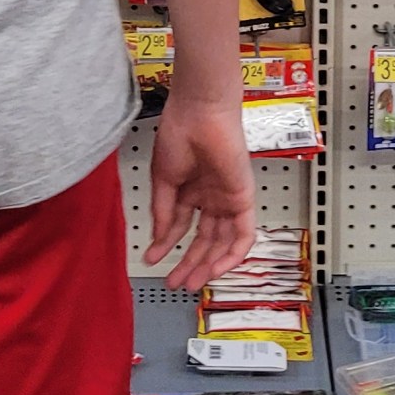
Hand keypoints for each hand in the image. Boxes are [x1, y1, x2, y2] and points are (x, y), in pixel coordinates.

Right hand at [145, 95, 255, 290]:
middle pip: (203, 239)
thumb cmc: (180, 132)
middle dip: (189, 262)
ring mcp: (227, 198)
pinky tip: (215, 268)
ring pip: (222, 242)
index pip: (179, 225)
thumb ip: (163, 212)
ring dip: (208, 264)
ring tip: (191, 281)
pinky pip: (243, 234)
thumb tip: (157, 240)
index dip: (165, 244)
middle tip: (176, 281)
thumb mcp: (163, 179)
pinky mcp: (243, 198)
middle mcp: (210, 196)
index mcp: (190, 188)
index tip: (151, 259)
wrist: (200, 112)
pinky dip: (232, 255)